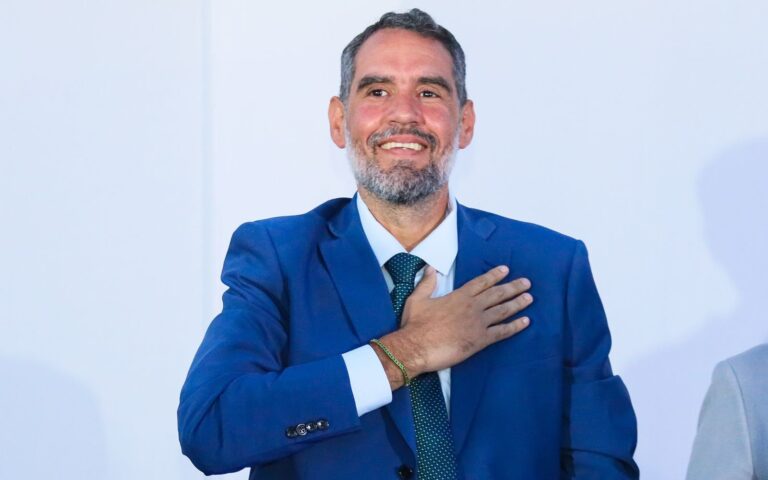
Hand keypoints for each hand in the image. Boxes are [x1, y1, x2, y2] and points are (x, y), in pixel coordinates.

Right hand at [375, 266, 531, 387]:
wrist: (416, 346)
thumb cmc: (415, 324)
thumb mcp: (418, 298)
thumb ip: (427, 283)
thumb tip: (430, 268)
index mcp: (458, 296)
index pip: (481, 282)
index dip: (494, 275)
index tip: (506, 270)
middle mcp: (472, 307)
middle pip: (497, 294)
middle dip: (513, 287)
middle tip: (526, 283)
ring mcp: (478, 323)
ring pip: (503, 310)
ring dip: (518, 303)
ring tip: (529, 298)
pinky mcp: (480, 340)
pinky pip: (502, 332)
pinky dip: (515, 326)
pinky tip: (525, 322)